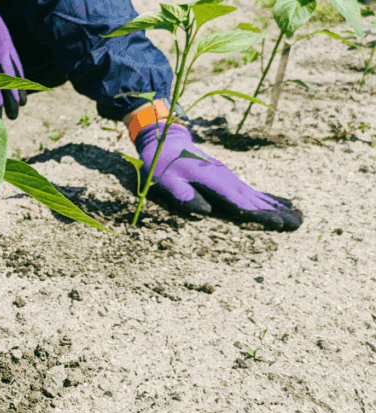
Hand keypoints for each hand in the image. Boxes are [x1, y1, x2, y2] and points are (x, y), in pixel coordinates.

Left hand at [136, 123, 301, 230]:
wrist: (167, 140)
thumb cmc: (162, 163)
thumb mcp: (165, 179)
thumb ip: (182, 194)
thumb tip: (205, 212)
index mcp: (213, 181)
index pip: (239, 202)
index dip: (258, 214)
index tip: (277, 223)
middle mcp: (226, 179)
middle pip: (254, 200)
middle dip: (275, 213)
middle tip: (297, 224)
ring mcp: (229, 177)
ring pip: (257, 196)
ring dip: (277, 207)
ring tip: (298, 218)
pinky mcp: (228, 178)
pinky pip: (252, 191)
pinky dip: (269, 198)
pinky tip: (283, 204)